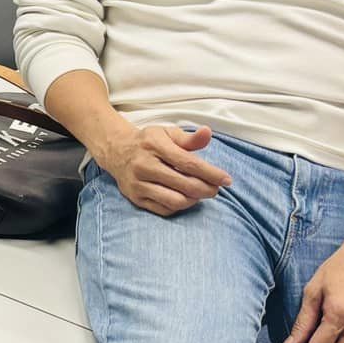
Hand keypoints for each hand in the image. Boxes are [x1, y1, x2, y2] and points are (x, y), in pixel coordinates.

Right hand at [98, 123, 230, 215]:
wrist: (117, 151)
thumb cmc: (148, 142)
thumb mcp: (167, 134)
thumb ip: (189, 138)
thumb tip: (208, 133)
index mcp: (154, 146)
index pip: (188, 163)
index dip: (211, 173)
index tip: (226, 179)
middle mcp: (144, 165)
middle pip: (185, 184)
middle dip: (207, 189)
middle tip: (215, 188)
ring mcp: (138, 184)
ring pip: (175, 200)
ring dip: (194, 200)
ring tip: (200, 193)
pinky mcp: (135, 198)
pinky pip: (164, 209)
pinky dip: (180, 206)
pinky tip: (185, 198)